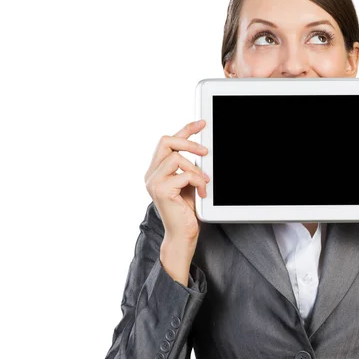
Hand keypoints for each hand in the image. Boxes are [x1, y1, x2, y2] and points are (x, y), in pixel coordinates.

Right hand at [144, 119, 210, 242]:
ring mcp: (153, 182)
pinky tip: (203, 193)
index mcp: (156, 170)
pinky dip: (199, 182)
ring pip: (177, 158)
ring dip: (197, 170)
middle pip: (166, 141)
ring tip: (205, 183)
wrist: (183, 235)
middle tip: (206, 151)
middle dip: (189, 142)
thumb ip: (190, 167)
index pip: (168, 142)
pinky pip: (185, 175)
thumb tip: (203, 149)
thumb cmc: (186, 211)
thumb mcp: (189, 183)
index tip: (202, 123)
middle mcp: (151, 174)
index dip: (186, 130)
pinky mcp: (161, 190)